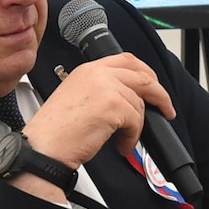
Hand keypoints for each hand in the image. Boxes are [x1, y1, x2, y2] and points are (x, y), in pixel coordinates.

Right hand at [20, 54, 174, 168]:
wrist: (43, 148)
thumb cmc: (55, 131)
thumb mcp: (76, 98)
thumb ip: (101, 90)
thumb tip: (127, 100)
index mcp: (88, 70)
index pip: (126, 60)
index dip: (146, 73)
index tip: (154, 87)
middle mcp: (97, 73)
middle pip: (142, 76)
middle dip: (159, 94)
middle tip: (165, 109)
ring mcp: (105, 87)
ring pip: (140, 103)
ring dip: (138, 126)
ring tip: (125, 140)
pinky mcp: (112, 105)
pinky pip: (136, 120)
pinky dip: (133, 137)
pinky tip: (122, 145)